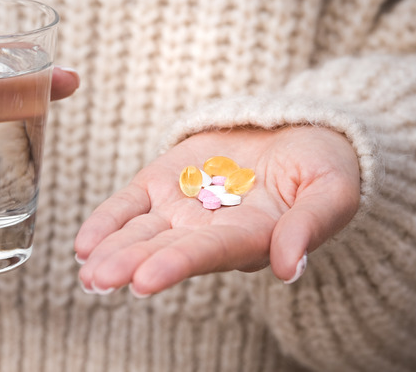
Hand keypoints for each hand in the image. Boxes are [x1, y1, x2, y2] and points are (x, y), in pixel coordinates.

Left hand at [75, 126, 359, 295]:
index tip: (143, 281)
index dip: (174, 265)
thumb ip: (310, 226)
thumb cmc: (322, 168)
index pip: (206, 254)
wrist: (297, 133)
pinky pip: (129, 205)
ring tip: (85, 267)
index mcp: (248, 238)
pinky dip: (106, 222)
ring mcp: (181, 208)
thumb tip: (289, 269)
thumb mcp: (332, 192)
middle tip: (97, 281)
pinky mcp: (163, 182)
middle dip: (129, 265)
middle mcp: (207, 231)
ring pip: (139, 232)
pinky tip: (84, 243)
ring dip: (111, 250)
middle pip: (163, 249)